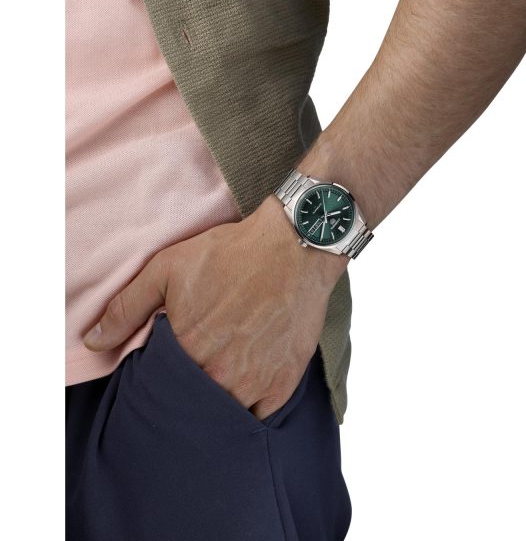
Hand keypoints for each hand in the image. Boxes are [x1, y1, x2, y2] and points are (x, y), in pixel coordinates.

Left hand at [83, 194, 348, 419]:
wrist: (293, 249)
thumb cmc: (232, 255)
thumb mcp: (168, 268)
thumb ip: (126, 308)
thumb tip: (93, 341)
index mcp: (188, 352)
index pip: (160, 389)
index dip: (160, 379)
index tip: (166, 367)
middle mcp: (221, 376)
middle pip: (193, 406)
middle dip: (188, 396)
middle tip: (195, 372)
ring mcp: (256, 384)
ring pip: (226, 415)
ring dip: (218, 406)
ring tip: (219, 380)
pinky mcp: (284, 382)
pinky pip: (260, 416)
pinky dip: (250, 408)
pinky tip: (245, 388)